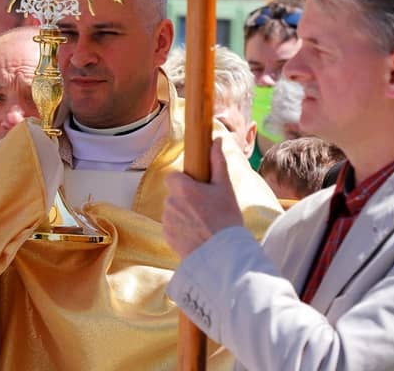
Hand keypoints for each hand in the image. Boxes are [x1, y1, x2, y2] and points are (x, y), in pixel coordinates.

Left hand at [162, 137, 244, 258]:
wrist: (224, 254)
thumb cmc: (226, 218)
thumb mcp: (225, 187)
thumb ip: (217, 162)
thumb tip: (216, 140)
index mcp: (183, 188)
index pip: (172, 177)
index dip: (184, 182)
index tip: (197, 189)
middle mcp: (170, 203)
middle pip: (173, 194)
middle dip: (185, 198)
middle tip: (205, 208)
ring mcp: (167, 221)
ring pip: (172, 211)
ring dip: (182, 214)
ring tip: (203, 224)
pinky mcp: (166, 237)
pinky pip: (171, 227)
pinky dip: (180, 229)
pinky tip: (197, 234)